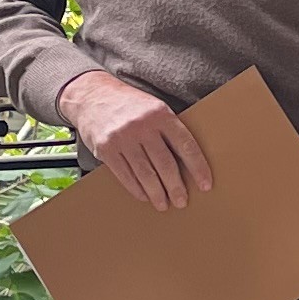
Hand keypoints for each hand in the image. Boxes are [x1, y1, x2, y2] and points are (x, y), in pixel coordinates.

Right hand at [58, 69, 213, 210]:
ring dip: (157, 193)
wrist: (92, 95)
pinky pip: (125, 175)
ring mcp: (123, 138)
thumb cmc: (130, 105)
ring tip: (163, 204)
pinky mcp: (106, 149)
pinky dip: (137, 189)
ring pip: (145, 174)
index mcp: (161, 114)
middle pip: (165, 164)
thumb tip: (188, 163)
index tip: (206, 185)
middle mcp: (143, 126)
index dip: (198, 168)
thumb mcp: (154, 108)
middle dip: (176, 187)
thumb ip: (168, 130)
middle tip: (182, 202)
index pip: (186, 145)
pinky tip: (144, 196)